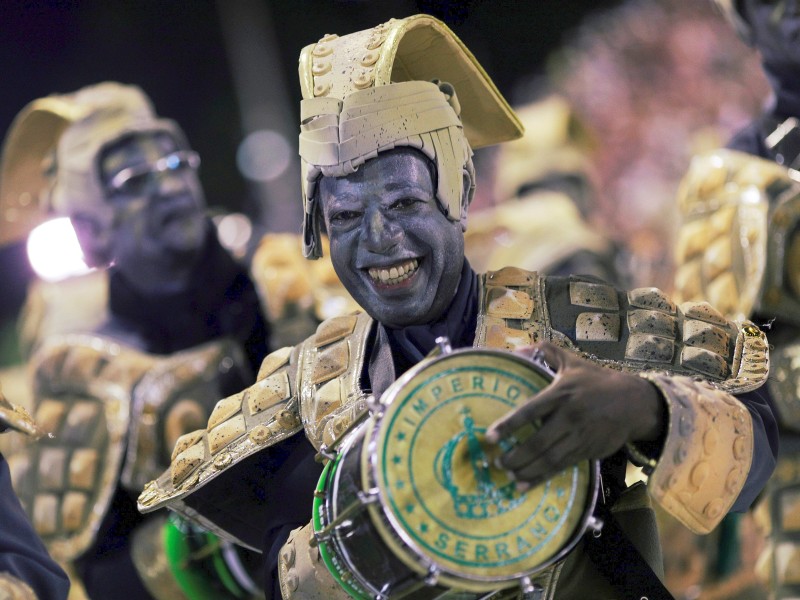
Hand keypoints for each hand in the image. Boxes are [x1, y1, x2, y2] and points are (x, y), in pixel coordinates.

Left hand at [485, 341, 664, 488]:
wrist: (633, 403)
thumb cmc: (597, 381)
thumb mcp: (573, 362)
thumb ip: (546, 352)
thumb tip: (519, 348)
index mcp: (561, 394)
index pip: (530, 411)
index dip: (509, 425)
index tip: (490, 437)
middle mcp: (569, 417)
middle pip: (538, 442)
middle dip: (515, 456)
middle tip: (497, 463)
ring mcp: (579, 436)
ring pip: (549, 459)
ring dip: (527, 470)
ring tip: (509, 475)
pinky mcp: (588, 451)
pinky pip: (561, 467)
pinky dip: (542, 477)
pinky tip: (526, 484)